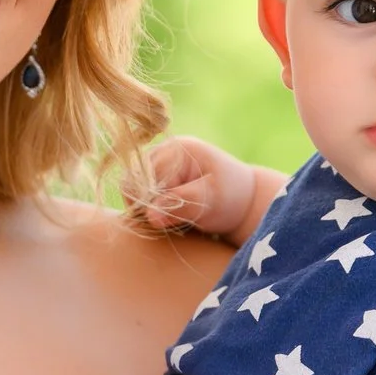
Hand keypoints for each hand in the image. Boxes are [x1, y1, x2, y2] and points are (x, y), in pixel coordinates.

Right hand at [124, 136, 271, 241]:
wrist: (243, 199)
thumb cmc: (232, 198)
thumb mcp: (211, 202)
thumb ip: (181, 205)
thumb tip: (150, 216)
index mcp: (179, 150)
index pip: (145, 178)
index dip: (148, 203)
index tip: (163, 223)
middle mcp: (164, 150)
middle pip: (133, 180)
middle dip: (145, 205)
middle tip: (166, 224)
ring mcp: (159, 160)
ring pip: (132, 187)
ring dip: (145, 208)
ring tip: (168, 221)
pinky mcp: (157, 173)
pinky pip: (138, 191)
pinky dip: (148, 207)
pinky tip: (165, 217)